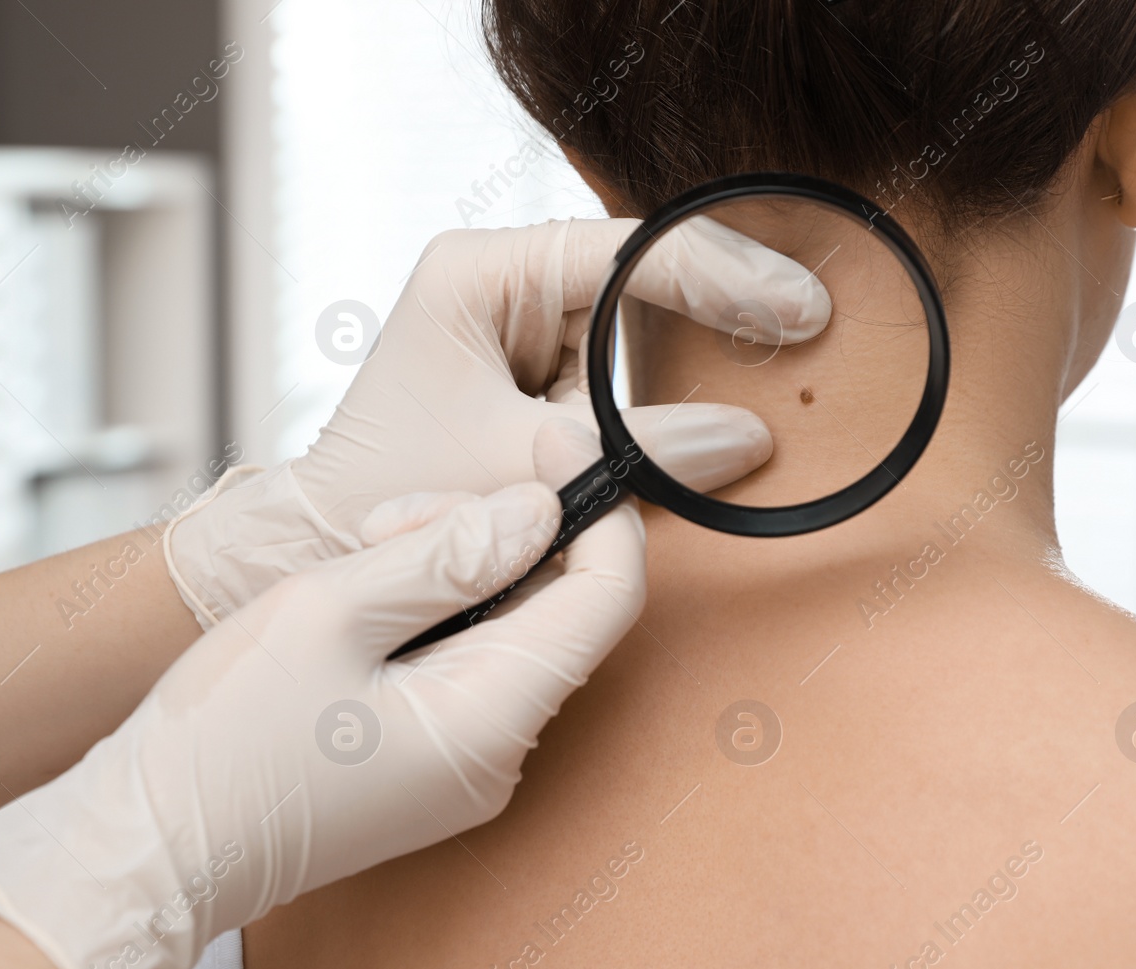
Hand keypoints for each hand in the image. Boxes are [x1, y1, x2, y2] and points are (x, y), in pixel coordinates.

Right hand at [0, 422, 647, 968]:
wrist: (150, 847)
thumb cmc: (221, 737)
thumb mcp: (328, 613)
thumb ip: (446, 555)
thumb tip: (540, 510)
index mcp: (489, 721)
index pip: (606, 599)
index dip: (593, 509)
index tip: (547, 444)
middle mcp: (499, 756)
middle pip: (554, 606)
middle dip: (491, 534)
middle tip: (387, 517)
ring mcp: (466, 765)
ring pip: (506, 627)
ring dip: (450, 569)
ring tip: (360, 554)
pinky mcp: (431, 762)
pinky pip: (465, 664)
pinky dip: (430, 614)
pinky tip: (362, 596)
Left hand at [166, 217, 829, 626]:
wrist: (329, 550)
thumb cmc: (393, 499)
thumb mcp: (526, 471)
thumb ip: (639, 450)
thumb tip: (749, 439)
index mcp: (481, 273)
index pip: (626, 250)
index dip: (721, 275)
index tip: (797, 307)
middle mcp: (501, 286)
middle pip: (641, 273)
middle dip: (720, 302)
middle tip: (806, 322)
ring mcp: (518, 329)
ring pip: (636, 328)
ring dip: (693, 355)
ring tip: (776, 353)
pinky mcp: (532, 378)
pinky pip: (618, 378)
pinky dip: (660, 401)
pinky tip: (712, 408)